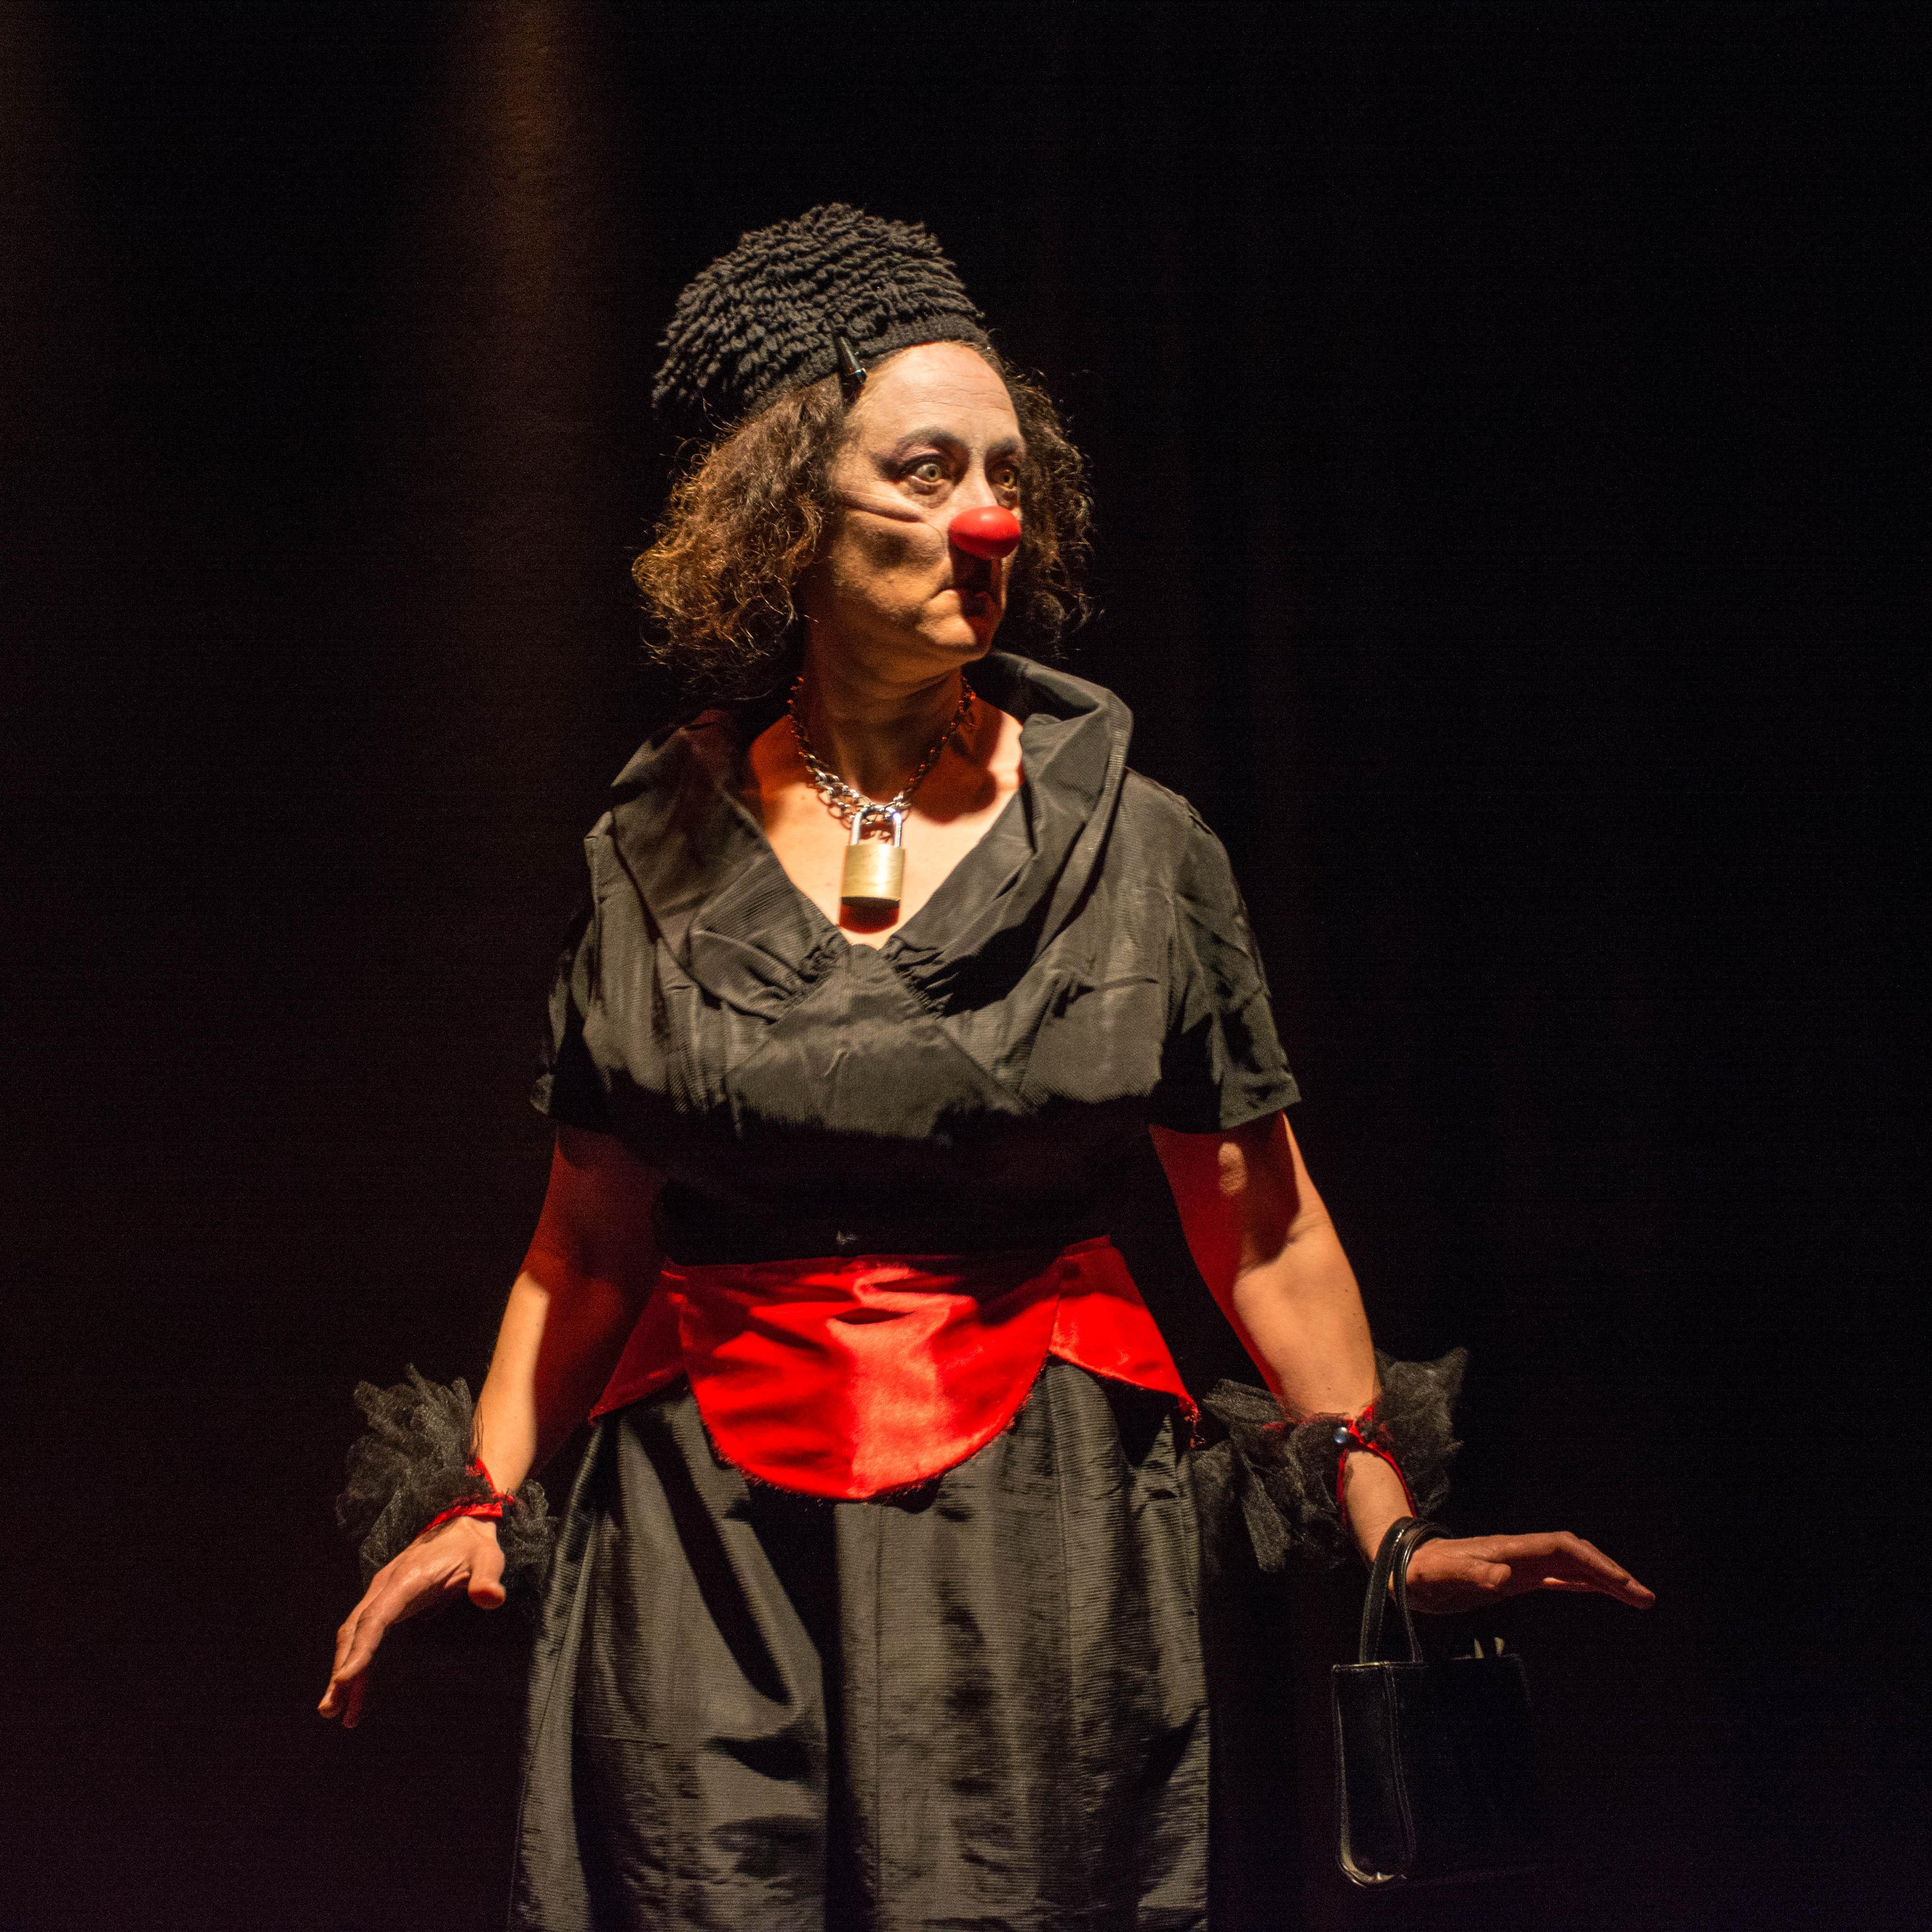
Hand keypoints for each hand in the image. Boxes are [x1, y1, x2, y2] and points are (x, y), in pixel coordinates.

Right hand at [317, 1515, 506, 1727]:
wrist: (460, 1526)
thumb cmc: (473, 1547)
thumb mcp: (487, 1559)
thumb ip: (487, 1578)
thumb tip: (491, 1598)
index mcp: (406, 1579)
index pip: (377, 1617)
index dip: (361, 1649)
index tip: (345, 1679)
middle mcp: (386, 1588)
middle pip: (356, 1631)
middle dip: (342, 1669)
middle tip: (329, 1709)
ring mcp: (382, 1595)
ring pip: (354, 1636)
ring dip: (344, 1670)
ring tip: (334, 1711)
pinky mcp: (386, 1604)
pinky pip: (365, 1636)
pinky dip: (357, 1662)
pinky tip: (355, 1690)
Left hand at [1404, 1530, 1655, 1615]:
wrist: (1401, 1569)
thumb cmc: (1419, 1572)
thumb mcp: (1440, 1576)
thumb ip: (1470, 1574)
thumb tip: (1502, 1578)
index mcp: (1509, 1550)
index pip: (1562, 1549)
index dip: (1593, 1563)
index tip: (1621, 1583)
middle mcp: (1519, 1554)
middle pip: (1575, 1555)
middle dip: (1610, 1572)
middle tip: (1646, 1597)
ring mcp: (1518, 1565)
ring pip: (1571, 1567)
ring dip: (1603, 1579)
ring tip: (1638, 1598)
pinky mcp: (1512, 1579)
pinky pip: (1557, 1579)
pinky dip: (1583, 1584)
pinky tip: (1600, 1591)